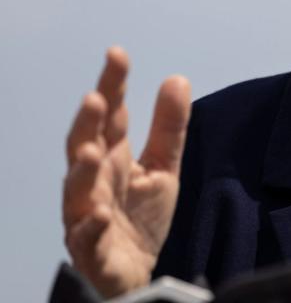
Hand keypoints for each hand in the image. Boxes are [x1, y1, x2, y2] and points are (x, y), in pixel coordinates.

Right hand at [63, 47, 190, 296]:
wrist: (136, 271)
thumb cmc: (142, 216)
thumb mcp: (163, 166)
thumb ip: (169, 127)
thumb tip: (177, 78)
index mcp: (112, 158)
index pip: (111, 117)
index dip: (112, 85)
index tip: (117, 54)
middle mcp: (93, 183)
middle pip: (83, 147)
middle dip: (87, 124)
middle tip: (95, 98)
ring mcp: (87, 216)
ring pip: (77, 192)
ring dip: (82, 173)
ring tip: (92, 152)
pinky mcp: (93, 251)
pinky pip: (86, 239)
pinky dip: (89, 227)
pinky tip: (98, 215)